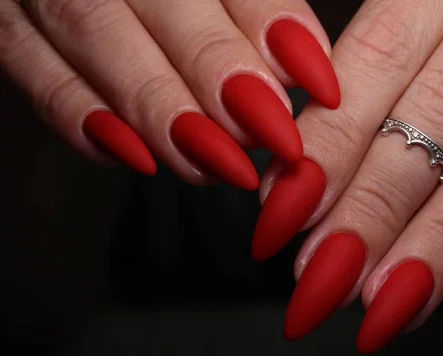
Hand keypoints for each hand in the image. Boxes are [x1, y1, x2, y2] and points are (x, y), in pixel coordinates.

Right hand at [0, 0, 338, 188]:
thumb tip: (301, 63)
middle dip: (216, 70)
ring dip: (158, 109)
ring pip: (92, 34)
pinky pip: (36, 75)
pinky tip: (138, 158)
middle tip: (268, 134)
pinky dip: (85, 122)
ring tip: (216, 163)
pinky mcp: (5, 26)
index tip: (320, 85)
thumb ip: (253, 5)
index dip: (274, 23)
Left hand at [252, 0, 442, 351]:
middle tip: (324, 279)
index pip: (379, 61)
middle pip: (441, 118)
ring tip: (385, 304)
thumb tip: (292, 171)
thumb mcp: (409, 10)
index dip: (329, 146)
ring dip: (441, 242)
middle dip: (377, 210)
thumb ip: (354, 78)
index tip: (283, 218)